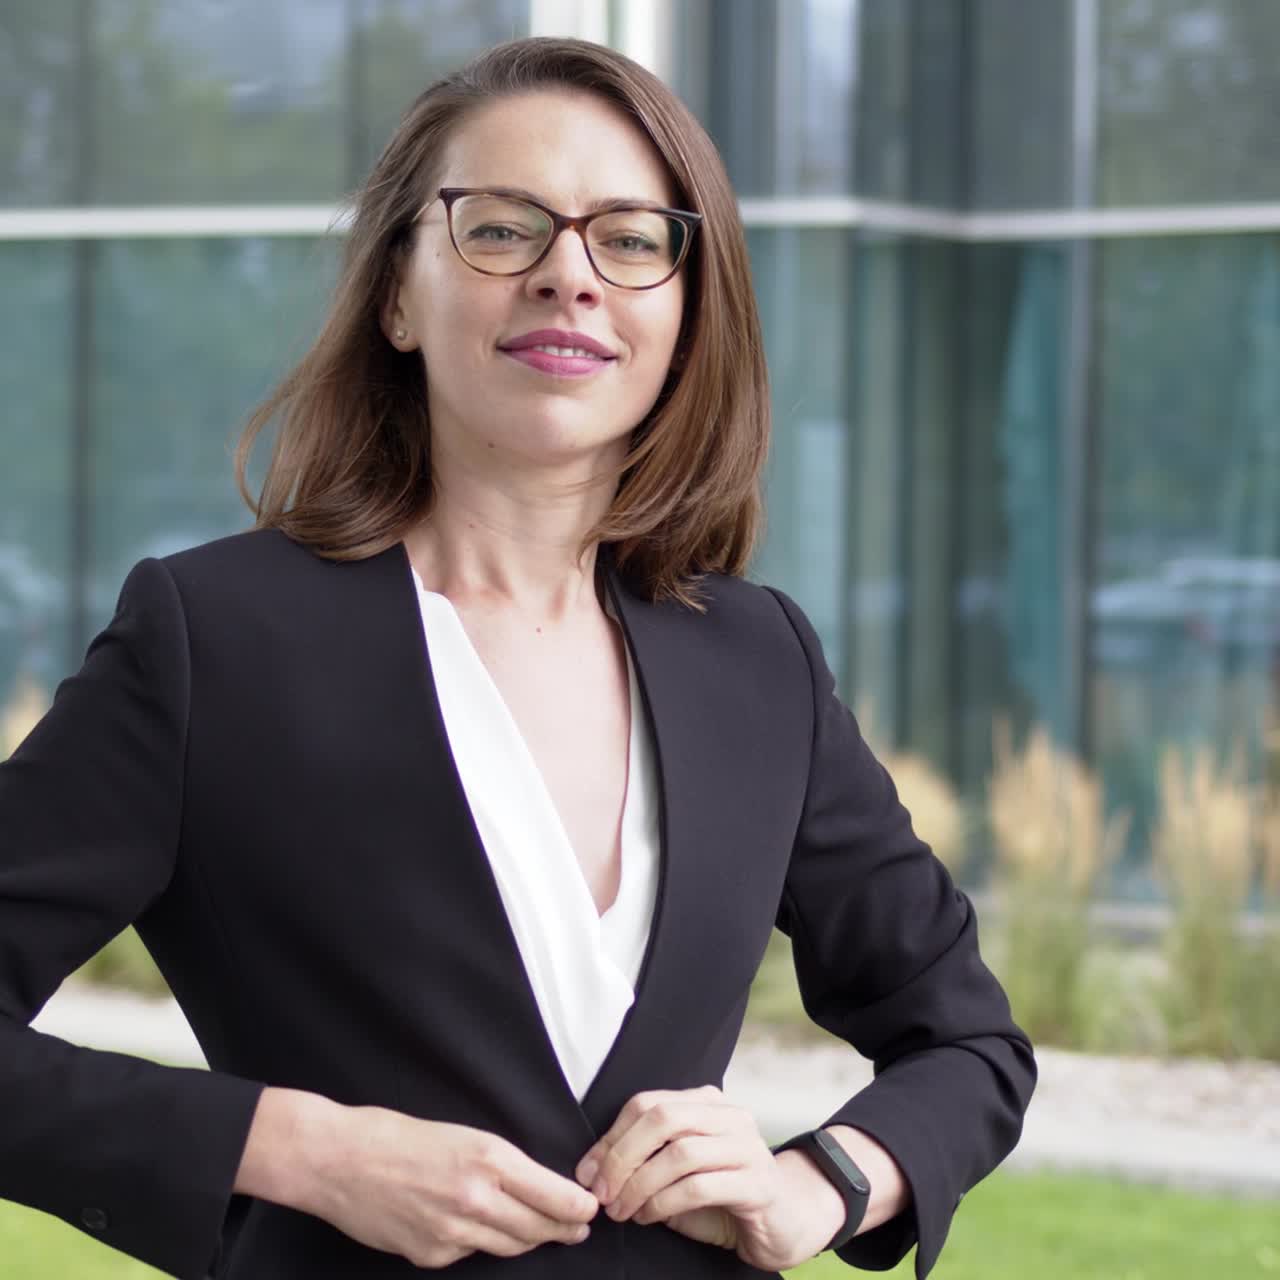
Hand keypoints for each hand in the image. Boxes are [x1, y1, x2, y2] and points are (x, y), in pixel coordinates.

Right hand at [238, 1090, 598, 1268]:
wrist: (339, 1160)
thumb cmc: (396, 1135)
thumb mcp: (461, 1133)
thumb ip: (497, 1163)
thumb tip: (531, 1184)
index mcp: (488, 1158)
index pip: (551, 1194)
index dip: (576, 1207)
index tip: (590, 1210)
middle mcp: (476, 1198)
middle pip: (536, 1228)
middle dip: (562, 1229)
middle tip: (577, 1227)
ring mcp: (452, 1232)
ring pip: (508, 1246)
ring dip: (530, 1240)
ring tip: (545, 1234)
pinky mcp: (430, 1254)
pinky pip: (469, 1252)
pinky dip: (480, 1242)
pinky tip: (480, 1230)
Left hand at [573, 1085, 844, 1270]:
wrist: (784, 1221)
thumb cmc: (721, 1195)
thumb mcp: (677, 1171)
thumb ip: (644, 1160)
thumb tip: (591, 1170)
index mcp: (706, 1102)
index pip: (647, 1103)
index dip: (611, 1137)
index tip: (587, 1173)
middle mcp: (729, 1115)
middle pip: (663, 1118)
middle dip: (622, 1157)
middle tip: (603, 1194)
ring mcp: (748, 1146)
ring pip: (680, 1153)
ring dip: (640, 1186)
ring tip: (623, 1211)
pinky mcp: (758, 1183)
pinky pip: (699, 1186)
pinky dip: (664, 1203)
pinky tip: (649, 1217)